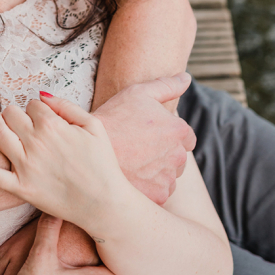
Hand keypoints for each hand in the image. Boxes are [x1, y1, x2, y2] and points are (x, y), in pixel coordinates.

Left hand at [0, 95, 128, 228]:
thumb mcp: (95, 126)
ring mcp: (25, 166)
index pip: (31, 104)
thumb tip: (40, 94)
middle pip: (11, 113)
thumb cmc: (102, 164)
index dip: (36, 109)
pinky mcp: (20, 188)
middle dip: (14, 113)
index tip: (43, 118)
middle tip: (22, 122)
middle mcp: (36, 143)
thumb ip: (67, 106)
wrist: (104, 204)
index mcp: (54, 126)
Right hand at [95, 74, 195, 204]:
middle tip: (138, 149)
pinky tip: (131, 177)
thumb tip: (186, 78)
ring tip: (132, 164)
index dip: (168, 135)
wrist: (88, 148)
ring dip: (156, 173)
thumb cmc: (113, 117)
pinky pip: (158, 193)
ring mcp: (167, 178)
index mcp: (179, 131)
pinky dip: (148, 188)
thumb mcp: (138, 93)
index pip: (186, 137)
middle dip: (163, 155)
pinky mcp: (157, 196)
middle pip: (177, 158)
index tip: (149, 135)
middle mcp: (178, 156)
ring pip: (168, 177)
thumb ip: (167, 85)